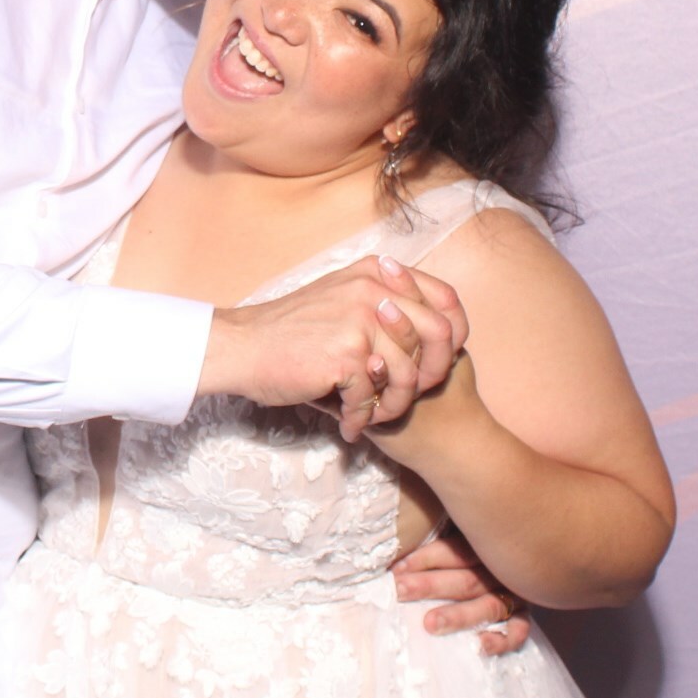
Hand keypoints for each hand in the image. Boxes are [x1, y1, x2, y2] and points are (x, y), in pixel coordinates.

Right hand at [200, 254, 468, 439]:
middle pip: (440, 336)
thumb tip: (436, 332)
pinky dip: (362, 419)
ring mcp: (359, 320)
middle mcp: (373, 289)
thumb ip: (383, 304)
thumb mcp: (341, 296)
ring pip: (409, 374)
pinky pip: (373, 396)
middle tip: (410, 398)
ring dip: (394, 406)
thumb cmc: (290, 330)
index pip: (446, 299)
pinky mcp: (345, 353)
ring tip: (375, 417)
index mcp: (377, 272)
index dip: (455, 335)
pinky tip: (350, 425)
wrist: (241, 347)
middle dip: (433, 376)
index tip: (440, 363)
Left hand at [392, 529, 530, 654]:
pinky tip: (480, 645)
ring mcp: (515, 594)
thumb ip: (440, 541)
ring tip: (430, 624)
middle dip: (431, 586)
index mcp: (484, 546)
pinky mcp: (523, 616)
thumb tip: (396, 554)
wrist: (532, 552)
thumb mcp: (462, 536)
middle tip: (401, 591)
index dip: (425, 559)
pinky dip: (502, 640)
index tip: (396, 570)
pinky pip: (518, 631)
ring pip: (488, 606)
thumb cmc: (475, 550)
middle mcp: (500, 571)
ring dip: (459, 615)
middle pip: (466, 580)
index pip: (454, 551)